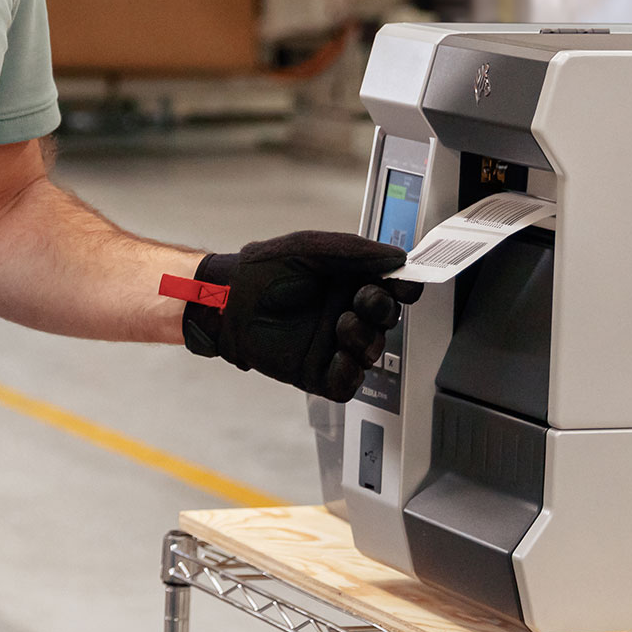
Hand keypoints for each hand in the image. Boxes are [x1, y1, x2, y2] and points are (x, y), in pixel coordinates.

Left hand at [172, 230, 409, 401]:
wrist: (227, 298)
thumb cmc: (264, 270)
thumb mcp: (313, 248)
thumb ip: (356, 252)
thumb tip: (398, 258)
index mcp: (351, 284)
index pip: (394, 290)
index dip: (404, 288)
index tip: (403, 283)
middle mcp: (346, 314)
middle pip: (387, 321)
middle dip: (382, 310)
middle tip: (363, 298)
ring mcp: (332, 345)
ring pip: (371, 352)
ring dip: (366, 338)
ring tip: (343, 324)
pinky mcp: (315, 372)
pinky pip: (346, 383)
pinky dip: (349, 373)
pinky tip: (338, 356)